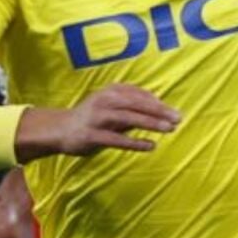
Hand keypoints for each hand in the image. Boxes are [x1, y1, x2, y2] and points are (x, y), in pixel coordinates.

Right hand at [14, 83, 180, 163]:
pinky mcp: (92, 135)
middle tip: (178, 119)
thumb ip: (132, 108)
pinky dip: (134, 142)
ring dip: (151, 123)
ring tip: (169, 129)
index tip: (174, 112)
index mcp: (110, 92)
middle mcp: (104, 101)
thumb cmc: (90, 118)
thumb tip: (159, 109)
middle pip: (137, 104)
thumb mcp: (111, 107)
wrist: (59, 130)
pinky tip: (150, 146)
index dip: (158, 103)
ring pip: (128, 118)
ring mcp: (97, 118)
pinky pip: (116, 139)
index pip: (139, 95)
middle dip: (159, 111)